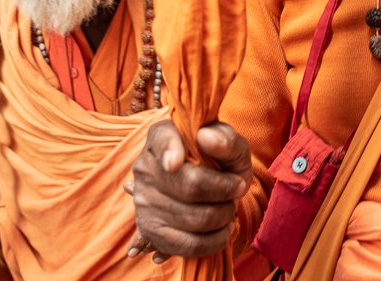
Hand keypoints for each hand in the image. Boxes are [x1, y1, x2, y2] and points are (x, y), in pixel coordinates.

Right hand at [126, 120, 251, 262]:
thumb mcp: (231, 144)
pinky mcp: (152, 231)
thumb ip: (226, 139)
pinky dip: (215, 241)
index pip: (163, 140)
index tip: (177, 163)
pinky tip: (222, 230)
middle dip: (224, 192)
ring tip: (228, 208)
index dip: (170, 150)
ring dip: (224, 216)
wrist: (208, 183)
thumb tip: (206, 138)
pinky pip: (189, 244)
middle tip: (236, 190)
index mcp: (161, 135)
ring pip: (194, 219)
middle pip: (189, 186)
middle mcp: (145, 168)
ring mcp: (144, 201)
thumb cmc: (219, 159)